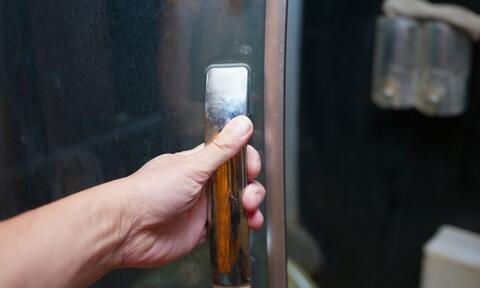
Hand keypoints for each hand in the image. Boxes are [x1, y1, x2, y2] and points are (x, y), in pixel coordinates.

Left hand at [115, 116, 264, 267]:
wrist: (127, 229)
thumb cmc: (149, 192)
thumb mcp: (191, 167)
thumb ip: (221, 149)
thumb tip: (242, 123)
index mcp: (198, 163)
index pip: (231, 155)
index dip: (246, 160)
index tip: (251, 167)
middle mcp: (201, 184)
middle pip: (238, 181)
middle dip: (251, 186)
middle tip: (249, 194)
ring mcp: (202, 208)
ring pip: (236, 204)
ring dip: (250, 207)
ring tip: (251, 211)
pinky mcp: (201, 230)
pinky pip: (228, 226)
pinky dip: (241, 226)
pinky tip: (247, 225)